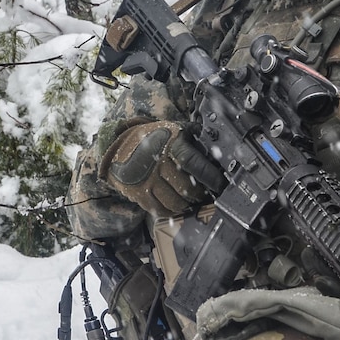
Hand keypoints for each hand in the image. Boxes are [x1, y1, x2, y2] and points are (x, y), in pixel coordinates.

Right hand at [99, 121, 224, 217]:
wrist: (119, 145)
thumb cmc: (152, 137)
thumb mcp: (173, 128)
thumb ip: (193, 133)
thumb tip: (216, 140)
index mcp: (170, 145)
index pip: (196, 164)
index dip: (211, 177)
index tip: (221, 185)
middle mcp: (158, 163)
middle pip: (187, 188)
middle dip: (199, 195)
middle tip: (204, 194)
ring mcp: (147, 180)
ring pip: (175, 203)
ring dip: (186, 204)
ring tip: (190, 200)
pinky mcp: (138, 193)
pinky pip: (161, 209)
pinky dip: (171, 211)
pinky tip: (176, 205)